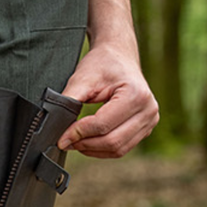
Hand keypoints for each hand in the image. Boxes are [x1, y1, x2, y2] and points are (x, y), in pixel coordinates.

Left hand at [58, 41, 158, 156]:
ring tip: (75, 142)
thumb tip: (56, 128)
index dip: (78, 134)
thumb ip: (68, 102)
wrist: (118, 56)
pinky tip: (88, 142)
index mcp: (136, 94)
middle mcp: (148, 109)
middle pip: (112, 141)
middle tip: (66, 142)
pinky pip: (122, 148)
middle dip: (85, 144)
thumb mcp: (82, 79)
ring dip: (93, 149)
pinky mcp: (145, 128)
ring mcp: (150, 120)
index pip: (102, 125)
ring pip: (118, 149)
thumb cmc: (102, 64)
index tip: (61, 138)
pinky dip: (103, 149)